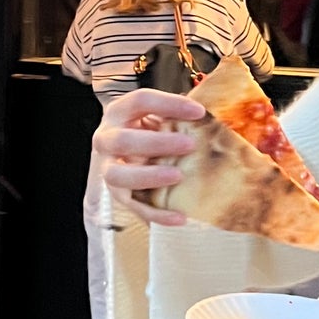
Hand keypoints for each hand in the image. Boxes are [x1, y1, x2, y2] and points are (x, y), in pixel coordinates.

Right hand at [93, 89, 205, 225]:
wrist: (126, 150)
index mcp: (119, 112)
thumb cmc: (149, 129)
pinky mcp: (117, 193)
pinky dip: (155, 214)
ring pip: (118, 176)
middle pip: (123, 140)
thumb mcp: (158, 116)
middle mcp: (107, 139)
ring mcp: (108, 168)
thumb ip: (176, 116)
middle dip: (156, 143)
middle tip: (189, 145)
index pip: (140, 101)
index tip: (199, 112)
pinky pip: (133, 206)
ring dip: (148, 176)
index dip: (169, 104)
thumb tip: (211, 120)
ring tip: (178, 176)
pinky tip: (180, 217)